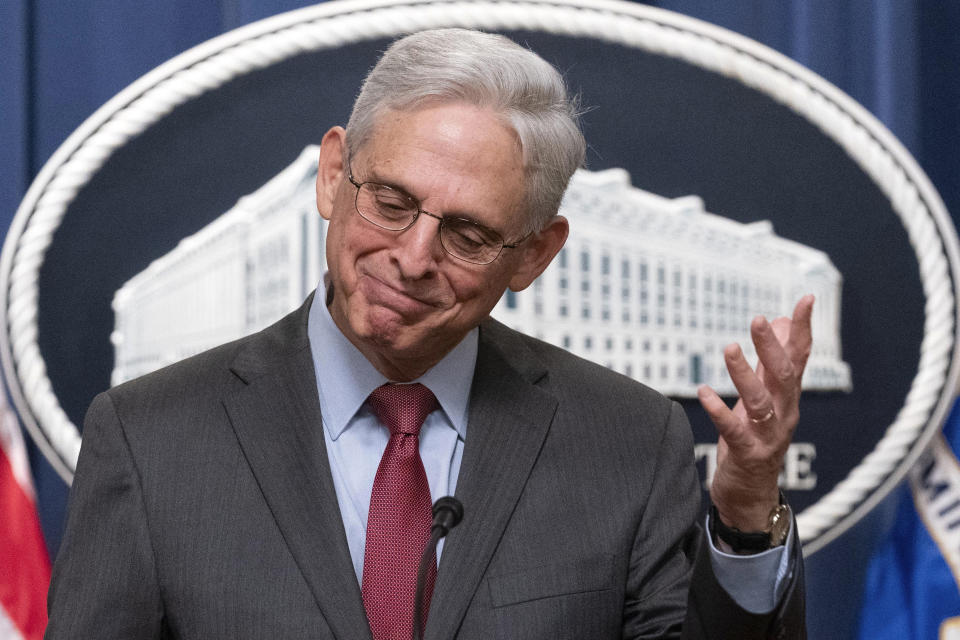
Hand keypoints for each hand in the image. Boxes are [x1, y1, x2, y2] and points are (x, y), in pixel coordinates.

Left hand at [697, 295, 813, 531]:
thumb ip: (770, 363)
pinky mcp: (747, 454)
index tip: (806, 299)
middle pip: (784, 376)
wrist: (751, 496)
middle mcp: (784, 414)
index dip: (803, 329)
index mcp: (788, 397)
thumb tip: (779, 322)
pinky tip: (703, 392)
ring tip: (729, 348)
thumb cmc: (755, 441)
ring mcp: (768, 436)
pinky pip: (734, 430)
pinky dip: (718, 411)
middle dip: (773, 347)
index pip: (800, 358)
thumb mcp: (764, 398)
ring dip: (745, 375)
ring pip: (761, 402)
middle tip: (759, 319)